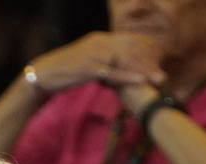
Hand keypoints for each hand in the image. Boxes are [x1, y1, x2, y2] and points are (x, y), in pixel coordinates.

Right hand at [28, 31, 164, 94]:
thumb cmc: (63, 72)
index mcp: (99, 40)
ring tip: (158, 79)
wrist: (42, 74)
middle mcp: (99, 43)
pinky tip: (140, 81)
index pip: (128, 41)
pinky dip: (128, 76)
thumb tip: (111, 69)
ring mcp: (94, 55)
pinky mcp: (89, 68)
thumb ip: (100, 62)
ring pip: (125, 60)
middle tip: (164, 73)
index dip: (146, 51)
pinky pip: (113, 72)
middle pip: (131, 49)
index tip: (160, 61)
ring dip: (143, 70)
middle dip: (149, 61)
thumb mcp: (85, 63)